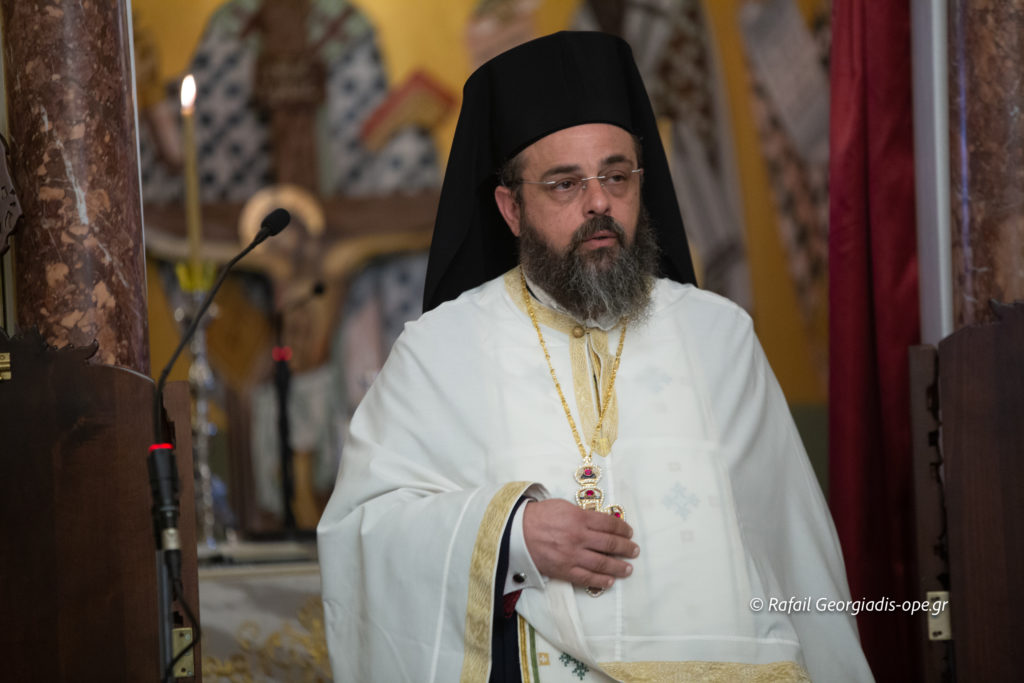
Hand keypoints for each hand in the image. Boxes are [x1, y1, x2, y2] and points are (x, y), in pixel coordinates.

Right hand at [522, 499, 638, 589]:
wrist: (515, 532)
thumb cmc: (538, 516)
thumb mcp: (562, 506)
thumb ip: (582, 514)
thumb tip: (600, 522)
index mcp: (579, 518)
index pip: (609, 524)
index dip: (623, 529)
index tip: (629, 532)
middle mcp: (579, 537)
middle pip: (610, 544)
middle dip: (626, 548)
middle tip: (634, 550)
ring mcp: (572, 555)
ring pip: (602, 563)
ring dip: (618, 566)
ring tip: (628, 568)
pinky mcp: (564, 570)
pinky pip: (586, 578)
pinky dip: (600, 580)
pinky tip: (610, 581)